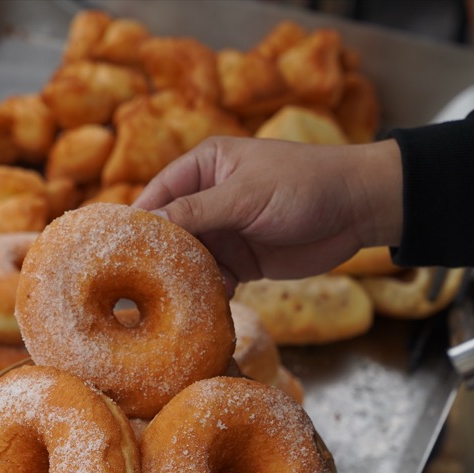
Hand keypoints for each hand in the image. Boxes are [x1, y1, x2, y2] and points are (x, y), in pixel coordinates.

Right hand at [132, 136, 402, 292]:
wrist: (359, 209)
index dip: (137, 222)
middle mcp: (208, 198)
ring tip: (171, 299)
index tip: (114, 250)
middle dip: (158, 257)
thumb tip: (147, 225)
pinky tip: (206, 303)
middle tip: (137, 287)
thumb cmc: (303, 185)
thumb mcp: (244, 196)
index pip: (157, 194)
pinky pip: (215, 277)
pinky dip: (209, 290)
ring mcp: (226, 230)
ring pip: (190, 258)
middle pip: (169, 232)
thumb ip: (196, 212)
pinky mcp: (243, 260)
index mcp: (204, 167)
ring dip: (184, 277)